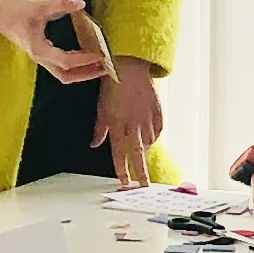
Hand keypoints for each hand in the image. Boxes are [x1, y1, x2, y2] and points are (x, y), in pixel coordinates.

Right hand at [0, 0, 108, 82]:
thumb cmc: (15, 11)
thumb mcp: (38, 6)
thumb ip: (60, 4)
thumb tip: (81, 4)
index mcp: (39, 50)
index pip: (66, 61)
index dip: (84, 60)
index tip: (99, 55)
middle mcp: (40, 58)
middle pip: (65, 76)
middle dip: (86, 74)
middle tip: (105, 68)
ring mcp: (40, 57)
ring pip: (62, 74)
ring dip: (81, 72)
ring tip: (98, 65)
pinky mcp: (41, 53)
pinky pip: (60, 66)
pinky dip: (74, 65)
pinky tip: (85, 55)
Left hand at [95, 64, 164, 185]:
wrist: (129, 66)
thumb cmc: (112, 86)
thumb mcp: (101, 108)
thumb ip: (100, 129)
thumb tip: (95, 144)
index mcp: (117, 125)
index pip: (119, 154)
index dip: (122, 170)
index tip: (125, 182)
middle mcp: (132, 124)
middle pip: (137, 154)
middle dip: (141, 172)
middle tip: (144, 186)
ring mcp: (146, 118)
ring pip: (149, 142)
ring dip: (145, 150)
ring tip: (142, 152)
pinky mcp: (157, 110)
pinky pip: (158, 129)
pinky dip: (155, 136)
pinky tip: (151, 137)